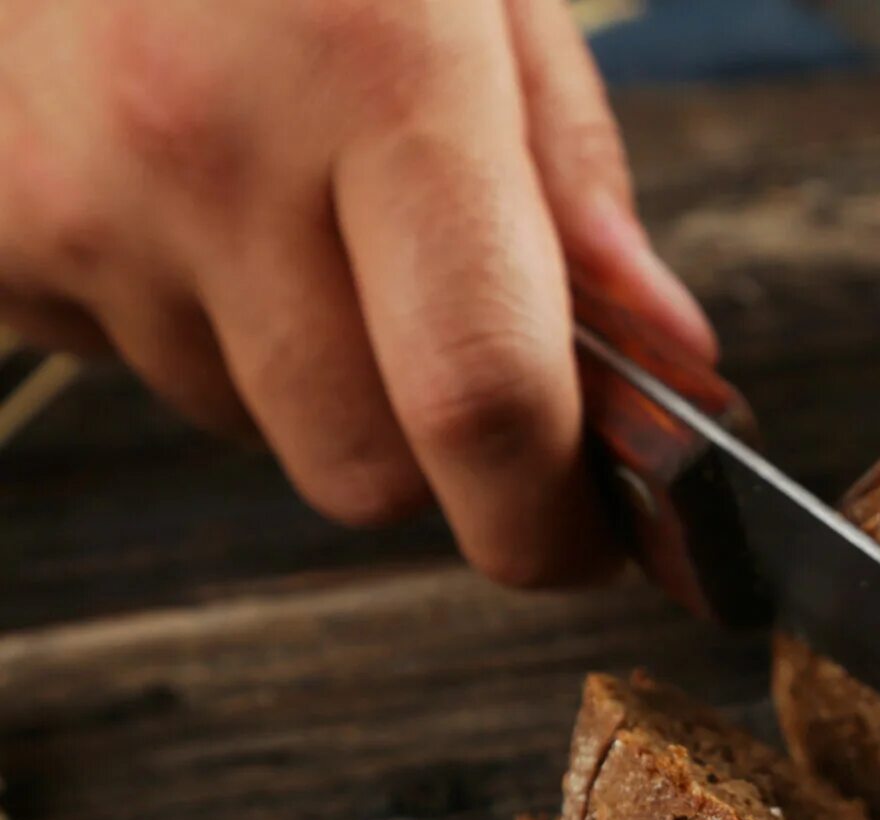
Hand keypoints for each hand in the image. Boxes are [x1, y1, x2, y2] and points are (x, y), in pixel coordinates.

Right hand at [0, 0, 711, 587]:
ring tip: (292, 189)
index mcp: (379, 81)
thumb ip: (577, 181)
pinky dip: (182, 309)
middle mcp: (210, 157)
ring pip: (245, 421)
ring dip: (305, 366)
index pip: (483, 406)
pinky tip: (185, 175)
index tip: (599, 539)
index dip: (550, 520)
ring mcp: (72, 196)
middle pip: (364, 470)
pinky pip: (123, 354)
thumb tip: (669, 365)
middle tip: (458, 345)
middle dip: (437, 451)